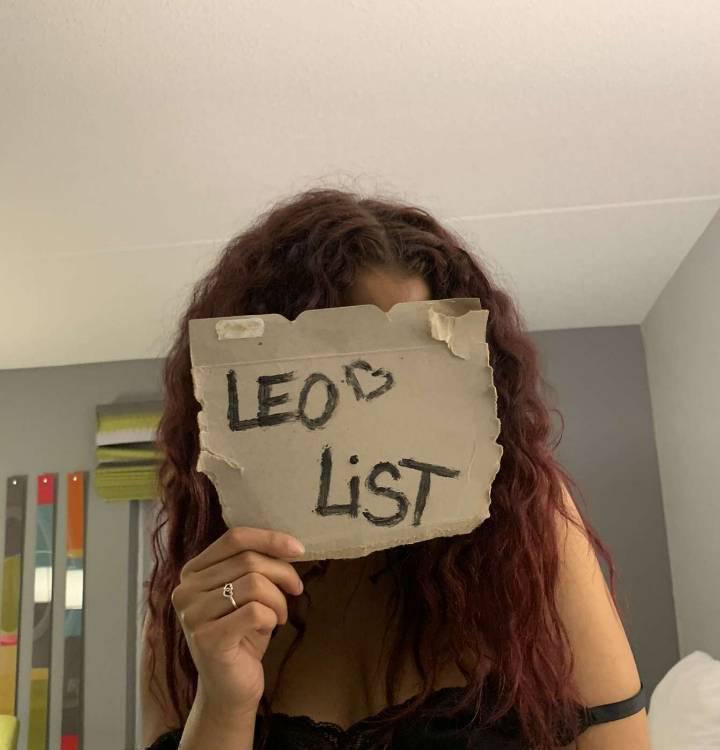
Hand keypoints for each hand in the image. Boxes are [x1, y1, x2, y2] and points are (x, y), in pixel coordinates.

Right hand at [171, 527, 304, 716]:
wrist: (229, 689)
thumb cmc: (242, 635)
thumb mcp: (247, 592)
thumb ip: (254, 565)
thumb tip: (288, 544)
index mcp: (193, 572)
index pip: (234, 538)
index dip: (270, 538)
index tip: (298, 548)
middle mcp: (185, 590)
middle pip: (248, 560)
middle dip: (282, 573)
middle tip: (295, 589)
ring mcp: (192, 615)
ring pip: (254, 583)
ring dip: (278, 599)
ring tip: (278, 615)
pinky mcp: (207, 639)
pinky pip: (255, 611)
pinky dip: (272, 617)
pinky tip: (268, 629)